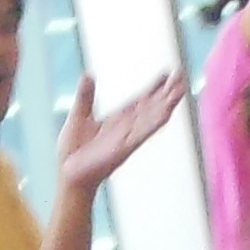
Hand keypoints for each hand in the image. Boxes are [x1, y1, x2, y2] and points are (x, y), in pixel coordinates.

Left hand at [57, 67, 186, 193]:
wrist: (67, 175)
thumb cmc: (73, 152)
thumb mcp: (79, 116)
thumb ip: (85, 96)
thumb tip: (88, 76)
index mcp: (118, 120)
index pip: (141, 101)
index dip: (154, 88)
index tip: (168, 74)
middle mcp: (127, 128)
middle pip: (152, 107)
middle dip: (167, 93)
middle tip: (182, 76)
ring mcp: (127, 138)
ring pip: (152, 119)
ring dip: (167, 105)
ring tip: (181, 90)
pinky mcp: (122, 149)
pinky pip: (142, 134)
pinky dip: (154, 123)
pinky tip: (166, 113)